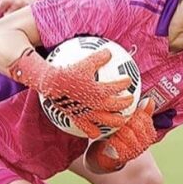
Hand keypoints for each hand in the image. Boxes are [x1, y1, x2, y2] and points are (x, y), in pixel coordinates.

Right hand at [9, 48, 132, 138]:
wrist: (52, 85)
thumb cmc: (69, 72)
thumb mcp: (85, 62)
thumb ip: (99, 57)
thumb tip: (109, 51)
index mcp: (101, 91)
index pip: (118, 87)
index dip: (125, 83)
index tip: (128, 80)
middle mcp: (97, 105)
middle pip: (118, 107)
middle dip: (127, 104)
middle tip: (131, 102)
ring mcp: (89, 114)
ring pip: (108, 122)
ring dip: (117, 121)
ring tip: (121, 121)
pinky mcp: (79, 119)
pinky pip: (88, 129)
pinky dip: (94, 132)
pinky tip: (97, 132)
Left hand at [87, 99, 156, 171]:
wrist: (107, 156)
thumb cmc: (119, 135)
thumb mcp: (130, 121)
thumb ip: (141, 112)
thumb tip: (149, 99)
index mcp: (149, 132)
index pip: (145, 117)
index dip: (132, 113)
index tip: (124, 113)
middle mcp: (145, 142)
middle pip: (136, 124)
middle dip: (124, 120)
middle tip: (115, 120)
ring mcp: (135, 151)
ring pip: (127, 133)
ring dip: (117, 130)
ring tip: (112, 130)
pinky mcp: (124, 157)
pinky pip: (119, 145)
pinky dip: (113, 140)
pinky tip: (110, 140)